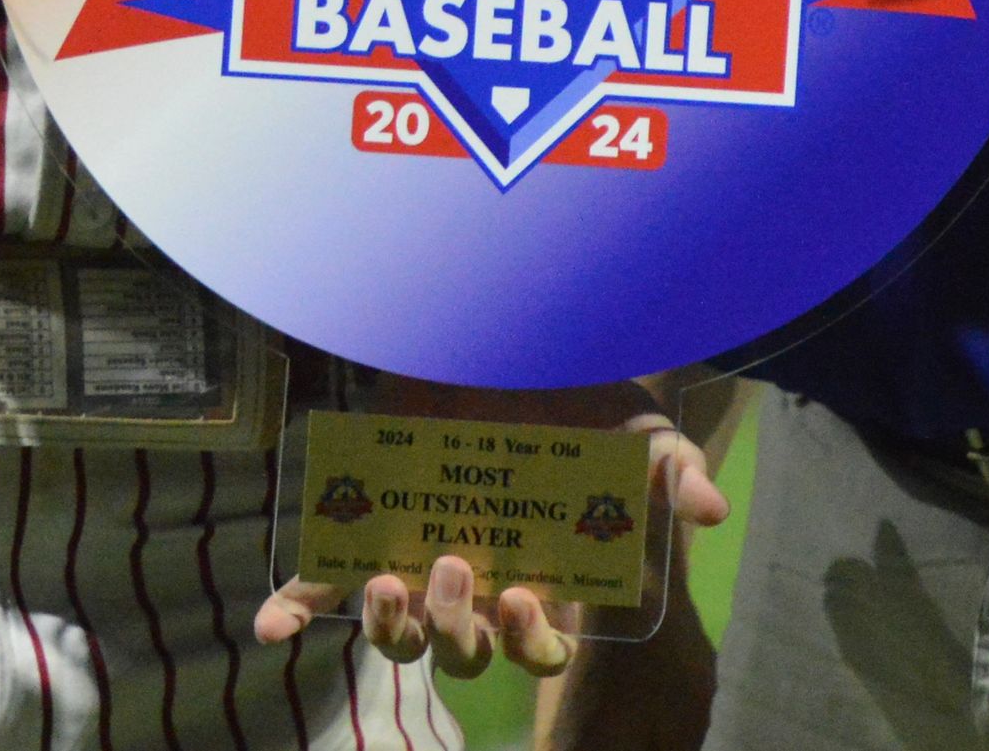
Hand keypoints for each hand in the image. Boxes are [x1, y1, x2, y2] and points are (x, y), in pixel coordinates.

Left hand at [249, 413, 726, 680]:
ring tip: (388, 582)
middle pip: (462, 652)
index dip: (528, 645)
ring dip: (388, 627)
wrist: (499, 334)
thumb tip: (714, 507)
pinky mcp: (364, 525)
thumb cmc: (574, 393)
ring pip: (397, 634)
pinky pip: (322, 586)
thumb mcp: (633, 429)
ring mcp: (414, 553)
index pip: (535, 649)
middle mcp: (474, 579)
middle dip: (455, 631)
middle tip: (451, 570)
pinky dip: (296, 610)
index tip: (521, 597)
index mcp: (537, 575)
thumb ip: (671, 470)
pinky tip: (274, 625)